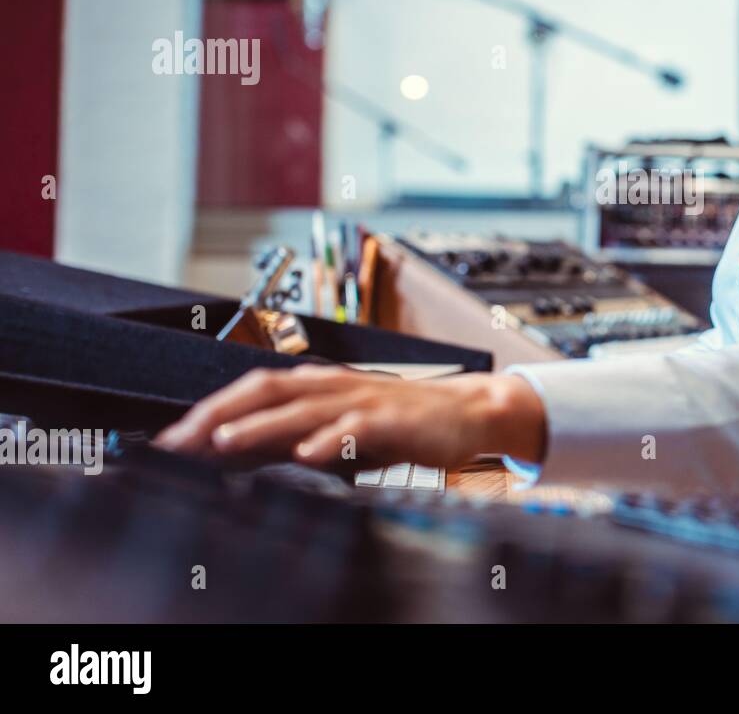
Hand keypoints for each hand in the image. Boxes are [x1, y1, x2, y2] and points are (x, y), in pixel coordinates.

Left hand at [152, 364, 546, 470]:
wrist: (467, 412)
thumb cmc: (401, 422)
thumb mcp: (340, 427)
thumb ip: (296, 435)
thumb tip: (238, 452)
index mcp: (318, 385)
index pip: (252, 390)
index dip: (209, 411)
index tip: (169, 439)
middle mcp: (334, 386)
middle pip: (265, 390)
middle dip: (217, 414)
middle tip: (177, 440)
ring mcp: (363, 400)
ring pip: (303, 408)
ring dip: (260, 425)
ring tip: (223, 442)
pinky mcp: (393, 419)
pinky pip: (357, 428)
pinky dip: (330, 440)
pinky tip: (309, 454)